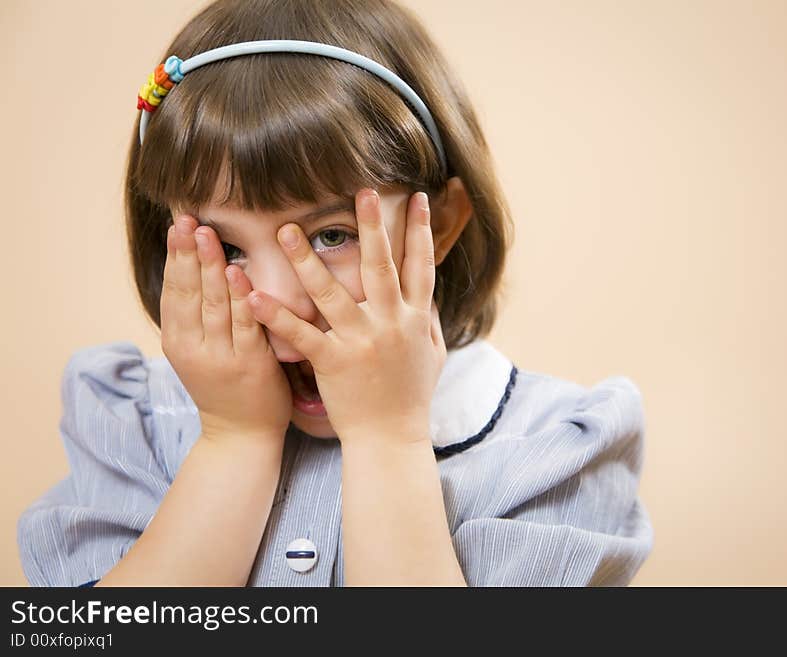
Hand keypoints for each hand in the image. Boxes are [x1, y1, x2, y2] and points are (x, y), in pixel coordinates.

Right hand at [159, 212, 292, 443]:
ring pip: (214, 305)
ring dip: (210, 268)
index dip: (174, 257)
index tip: (177, 223)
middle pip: (189, 293)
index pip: (173, 290)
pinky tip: (239, 273)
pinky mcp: (249, 366)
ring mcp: (221, 357)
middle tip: (188, 220)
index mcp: (178, 341)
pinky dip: (242, 298)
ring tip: (207, 235)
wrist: (241, 435)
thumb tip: (194, 266)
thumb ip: (197, 314)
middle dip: (188, 254)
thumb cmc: (224, 385)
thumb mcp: (199, 350)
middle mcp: (194, 348)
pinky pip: (246, 326)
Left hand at [247, 188, 445, 445]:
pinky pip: (300, 334)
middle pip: (380, 268)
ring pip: (332, 294)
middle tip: (362, 192)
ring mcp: (360, 342)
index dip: (421, 232)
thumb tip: (427, 295)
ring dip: (307, 260)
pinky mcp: (332, 362)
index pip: (420, 267)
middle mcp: (389, 325)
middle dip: (373, 228)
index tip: (419, 198)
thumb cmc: (411, 398)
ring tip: (286, 230)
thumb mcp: (432, 356)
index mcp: (413, 320)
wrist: (391, 440)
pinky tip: (254, 294)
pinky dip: (277, 315)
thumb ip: (428, 321)